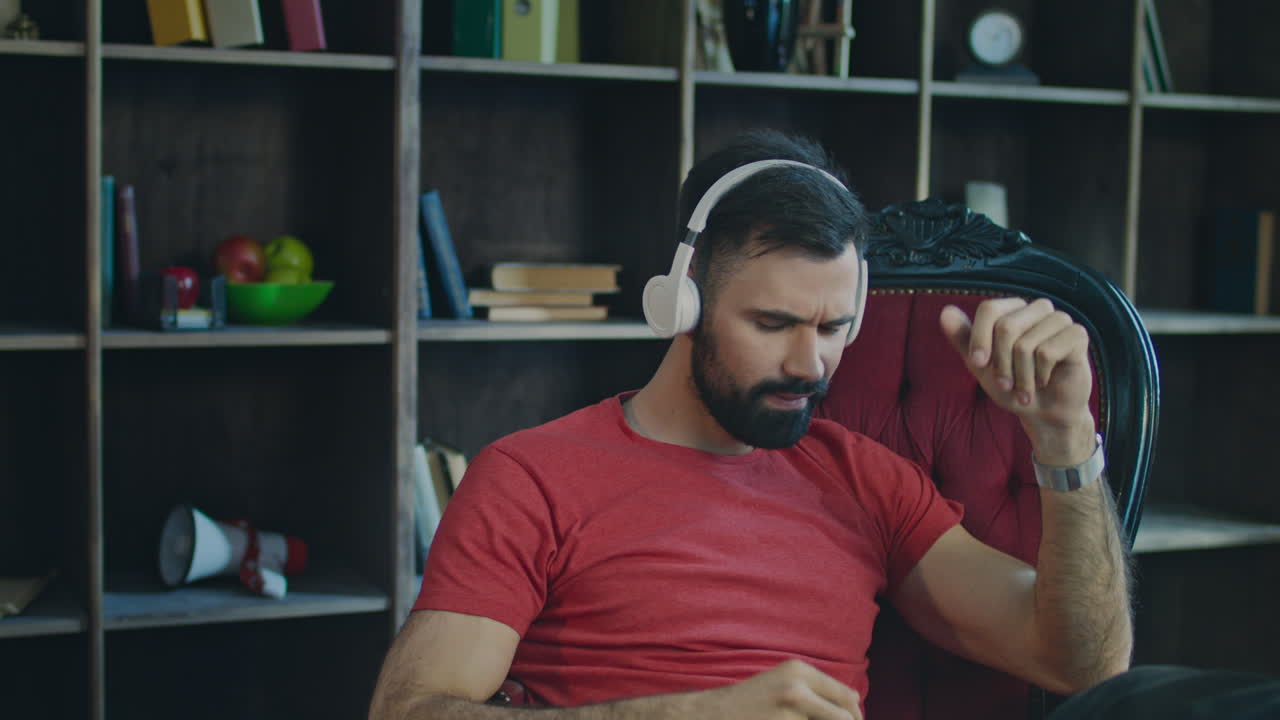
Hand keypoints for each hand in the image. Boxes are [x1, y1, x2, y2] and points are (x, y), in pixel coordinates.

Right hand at [689, 659, 861, 719]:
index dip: (856, 716)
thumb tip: (856, 702)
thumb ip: (815, 690)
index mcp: (799, 670)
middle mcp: (797, 686)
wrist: (712, 713)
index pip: (847, 697)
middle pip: (845, 718)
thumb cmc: (750, 702)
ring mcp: (790, 710)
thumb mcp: (782, 683)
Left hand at [939, 298, 1094, 462]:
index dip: (980, 339)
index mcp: (1013, 310)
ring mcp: (1060, 320)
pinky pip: (1047, 352)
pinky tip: (1045, 381)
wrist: (1043, 413)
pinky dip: (1040, 375)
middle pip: (1006, 326)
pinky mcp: (1077, 334)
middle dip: (1001, 364)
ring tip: (1026, 388)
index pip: (989, 309)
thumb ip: (963, 339)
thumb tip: (945, 312)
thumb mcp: (980, 365)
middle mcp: (1037, 309)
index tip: (979, 364)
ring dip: (1021, 376)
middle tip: (1006, 384)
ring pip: (1026, 344)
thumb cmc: (1011, 385)